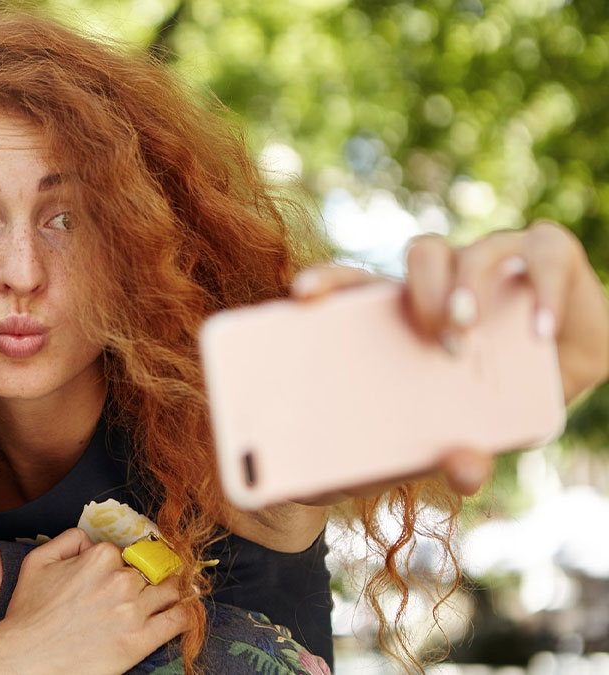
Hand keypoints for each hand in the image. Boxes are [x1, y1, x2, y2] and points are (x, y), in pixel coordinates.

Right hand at [0, 528, 191, 674]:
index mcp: (99, 557)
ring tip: (170, 596)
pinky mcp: (141, 640)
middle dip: (147, 578)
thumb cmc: (29, 612)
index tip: (116, 577)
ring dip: (172, 591)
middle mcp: (121, 580)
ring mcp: (134, 611)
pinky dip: (187, 613)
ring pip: (171, 590)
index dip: (120, 564)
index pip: (125, 552)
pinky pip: (179, 620)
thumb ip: (68, 539)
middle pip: (151, 570)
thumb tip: (90, 538)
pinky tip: (185, 611)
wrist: (26, 657)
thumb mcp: (38, 560)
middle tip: (140, 589)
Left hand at [290, 220, 608, 500]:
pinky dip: (545, 290)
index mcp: (394, 313)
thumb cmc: (461, 419)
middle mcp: (440, 280)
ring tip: (469, 335)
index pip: (352, 282)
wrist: (542, 401)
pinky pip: (544, 258)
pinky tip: (542, 331)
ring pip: (470, 253)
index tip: (302, 296)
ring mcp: (491, 264)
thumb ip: (436, 462)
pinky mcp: (546, 260)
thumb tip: (463, 470)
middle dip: (421, 291)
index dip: (326, 280)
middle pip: (418, 257)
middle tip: (437, 337)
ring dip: (468, 289)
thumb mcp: (437, 449)